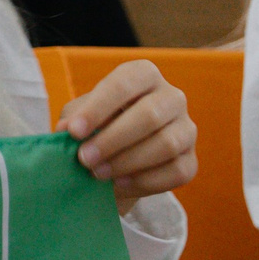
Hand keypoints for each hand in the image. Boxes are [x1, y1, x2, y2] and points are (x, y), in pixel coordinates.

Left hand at [56, 59, 197, 212]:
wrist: (117, 156)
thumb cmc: (97, 125)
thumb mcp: (80, 116)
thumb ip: (74, 118)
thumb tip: (67, 129)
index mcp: (144, 75)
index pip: (124, 84)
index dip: (98, 107)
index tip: (74, 131)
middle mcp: (172, 97)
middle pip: (149, 115)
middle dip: (112, 139)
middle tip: (84, 159)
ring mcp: (187, 129)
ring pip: (166, 144)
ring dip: (127, 162)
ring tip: (98, 173)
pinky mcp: (191, 160)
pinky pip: (176, 171)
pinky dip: (145, 181)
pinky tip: (119, 184)